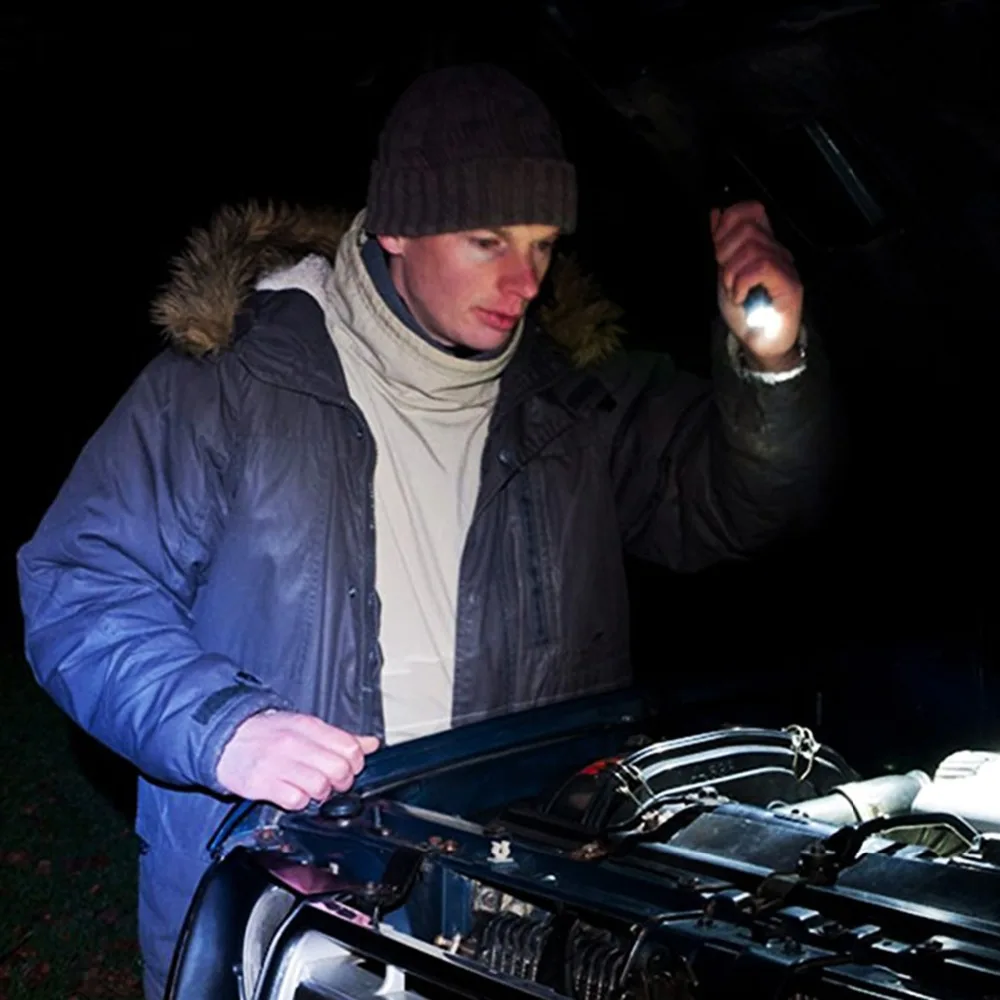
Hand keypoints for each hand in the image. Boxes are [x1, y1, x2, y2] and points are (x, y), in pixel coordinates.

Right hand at [216, 710, 379, 810]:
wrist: (227, 738)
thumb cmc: (269, 734)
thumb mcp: (306, 727)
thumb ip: (340, 737)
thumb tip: (371, 744)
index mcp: (310, 726)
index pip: (350, 747)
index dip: (355, 763)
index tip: (348, 768)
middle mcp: (295, 743)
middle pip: (339, 769)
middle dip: (341, 782)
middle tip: (332, 783)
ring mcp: (278, 764)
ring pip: (320, 787)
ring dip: (321, 794)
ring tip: (311, 790)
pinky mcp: (261, 784)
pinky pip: (294, 801)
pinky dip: (298, 803)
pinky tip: (293, 795)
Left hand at [710, 201, 803, 370]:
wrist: (759, 343)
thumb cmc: (744, 311)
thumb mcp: (724, 273)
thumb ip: (722, 244)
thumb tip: (716, 212)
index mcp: (762, 244)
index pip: (751, 210)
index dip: (729, 223)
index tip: (718, 251)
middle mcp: (777, 250)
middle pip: (748, 228)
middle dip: (725, 252)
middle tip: (726, 277)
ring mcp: (785, 266)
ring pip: (753, 249)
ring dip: (732, 273)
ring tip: (734, 291)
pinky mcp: (790, 285)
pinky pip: (762, 267)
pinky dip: (743, 282)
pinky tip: (740, 297)